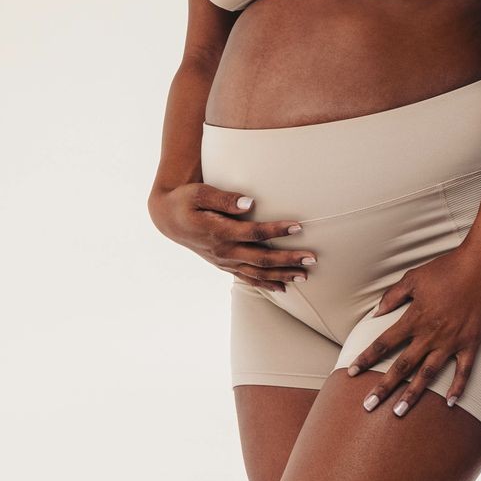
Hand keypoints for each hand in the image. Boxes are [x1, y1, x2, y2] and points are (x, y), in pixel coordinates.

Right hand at [148, 182, 314, 291]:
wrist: (167, 218)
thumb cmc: (185, 200)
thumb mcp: (200, 193)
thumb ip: (225, 198)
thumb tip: (250, 203)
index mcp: (219, 232)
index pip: (254, 234)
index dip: (277, 231)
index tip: (298, 227)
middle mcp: (224, 251)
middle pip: (261, 259)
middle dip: (288, 260)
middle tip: (312, 258)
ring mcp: (224, 261)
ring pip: (257, 273)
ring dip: (282, 275)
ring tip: (305, 276)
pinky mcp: (223, 264)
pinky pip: (247, 277)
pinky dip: (265, 283)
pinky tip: (282, 286)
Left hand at [346, 244, 480, 416]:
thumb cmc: (446, 268)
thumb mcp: (414, 277)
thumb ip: (393, 296)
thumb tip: (376, 313)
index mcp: (415, 317)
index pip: (384, 343)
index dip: (366, 358)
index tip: (351, 372)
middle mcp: (430, 334)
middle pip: (402, 366)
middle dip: (383, 387)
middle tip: (368, 406)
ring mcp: (452, 341)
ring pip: (428, 374)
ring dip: (412, 394)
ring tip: (399, 412)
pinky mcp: (471, 342)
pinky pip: (464, 370)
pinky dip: (458, 387)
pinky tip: (450, 403)